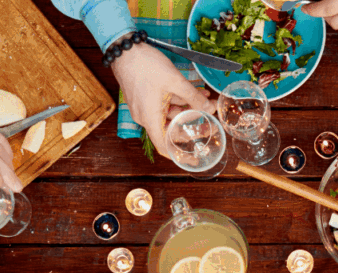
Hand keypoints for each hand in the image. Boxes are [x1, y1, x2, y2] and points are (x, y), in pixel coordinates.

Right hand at [112, 43, 215, 160]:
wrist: (125, 48)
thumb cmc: (145, 66)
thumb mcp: (175, 82)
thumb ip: (194, 97)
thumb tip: (211, 108)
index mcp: (150, 119)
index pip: (164, 147)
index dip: (179, 156)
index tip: (193, 159)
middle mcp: (146, 117)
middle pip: (171, 130)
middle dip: (193, 126)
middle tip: (211, 123)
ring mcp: (144, 107)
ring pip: (171, 115)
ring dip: (189, 109)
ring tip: (207, 101)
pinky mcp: (145, 98)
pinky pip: (165, 104)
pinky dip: (179, 100)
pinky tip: (196, 92)